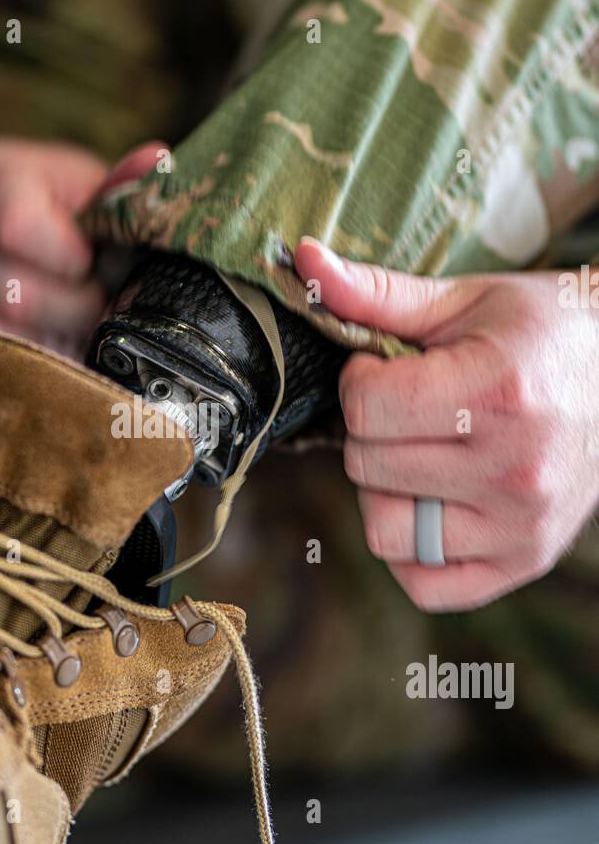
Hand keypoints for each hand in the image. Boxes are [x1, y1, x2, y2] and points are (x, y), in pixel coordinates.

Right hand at [0, 138, 158, 408]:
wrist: (8, 264)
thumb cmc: (66, 233)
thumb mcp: (96, 202)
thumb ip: (120, 193)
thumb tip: (151, 162)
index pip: (18, 226)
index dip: (75, 263)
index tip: (93, 269)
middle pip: (12, 298)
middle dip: (72, 317)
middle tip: (89, 316)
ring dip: (38, 363)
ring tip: (60, 345)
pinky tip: (25, 379)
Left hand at [295, 240, 598, 611]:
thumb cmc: (540, 337)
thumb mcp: (465, 302)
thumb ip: (378, 293)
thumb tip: (303, 259)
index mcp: (499, 391)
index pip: (365, 408)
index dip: (360, 382)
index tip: (388, 369)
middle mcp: (515, 466)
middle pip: (366, 466)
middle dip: (370, 432)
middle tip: (408, 410)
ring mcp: (522, 524)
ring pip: (384, 531)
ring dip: (384, 492)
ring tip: (420, 455)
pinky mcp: (524, 562)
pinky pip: (424, 584)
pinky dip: (412, 550)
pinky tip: (431, 503)